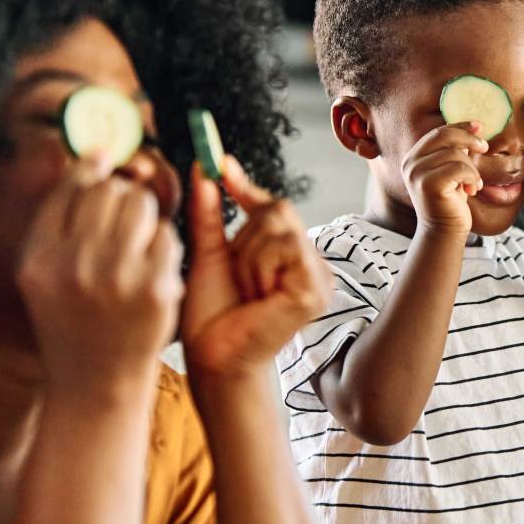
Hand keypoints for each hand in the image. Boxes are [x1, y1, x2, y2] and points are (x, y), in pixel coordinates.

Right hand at [17, 155, 183, 396]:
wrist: (96, 385)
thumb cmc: (73, 321)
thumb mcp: (44, 274)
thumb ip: (60, 219)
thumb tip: (97, 155)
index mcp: (39, 257)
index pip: (72, 185)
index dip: (92, 169)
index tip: (104, 164)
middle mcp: (73, 265)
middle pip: (110, 189)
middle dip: (121, 196)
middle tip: (123, 221)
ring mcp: (117, 277)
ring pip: (141, 203)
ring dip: (144, 216)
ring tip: (136, 244)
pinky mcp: (155, 288)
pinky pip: (166, 234)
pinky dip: (163, 245)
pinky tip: (151, 268)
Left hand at [181, 156, 332, 375]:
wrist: (213, 359)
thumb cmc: (211, 317)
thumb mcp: (209, 254)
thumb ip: (210, 214)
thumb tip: (204, 170)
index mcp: (291, 258)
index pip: (274, 207)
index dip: (247, 188)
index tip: (221, 164)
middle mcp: (311, 264)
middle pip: (278, 210)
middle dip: (244, 237)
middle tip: (237, 274)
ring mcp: (319, 277)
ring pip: (279, 227)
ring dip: (248, 257)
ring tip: (246, 291)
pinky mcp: (315, 289)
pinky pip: (284, 248)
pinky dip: (259, 268)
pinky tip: (258, 297)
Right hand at [402, 121, 487, 236]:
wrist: (444, 231)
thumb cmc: (451, 201)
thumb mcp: (451, 170)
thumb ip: (455, 151)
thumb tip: (474, 127)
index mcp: (414, 157)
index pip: (438, 132)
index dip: (460, 126)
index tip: (478, 126)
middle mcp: (411, 163)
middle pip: (445, 135)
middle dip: (469, 139)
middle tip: (484, 147)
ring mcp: (417, 173)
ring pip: (455, 154)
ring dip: (472, 168)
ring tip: (474, 183)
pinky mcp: (429, 184)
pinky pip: (459, 168)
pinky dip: (472, 177)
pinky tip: (472, 190)